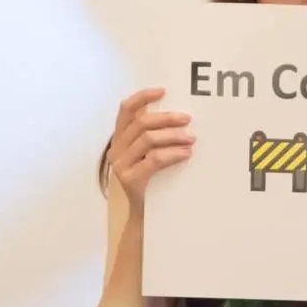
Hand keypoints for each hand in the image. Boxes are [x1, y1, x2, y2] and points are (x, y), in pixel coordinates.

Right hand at [108, 88, 194, 213]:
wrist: (139, 215)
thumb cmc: (148, 181)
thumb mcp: (145, 155)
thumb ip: (152, 137)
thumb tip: (179, 118)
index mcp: (119, 139)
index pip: (126, 109)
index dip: (143, 97)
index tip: (163, 91)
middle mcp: (116, 149)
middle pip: (141, 122)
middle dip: (167, 118)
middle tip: (187, 119)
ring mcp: (121, 165)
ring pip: (148, 139)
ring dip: (173, 136)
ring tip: (191, 139)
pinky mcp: (130, 179)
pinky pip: (154, 159)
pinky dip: (173, 154)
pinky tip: (186, 154)